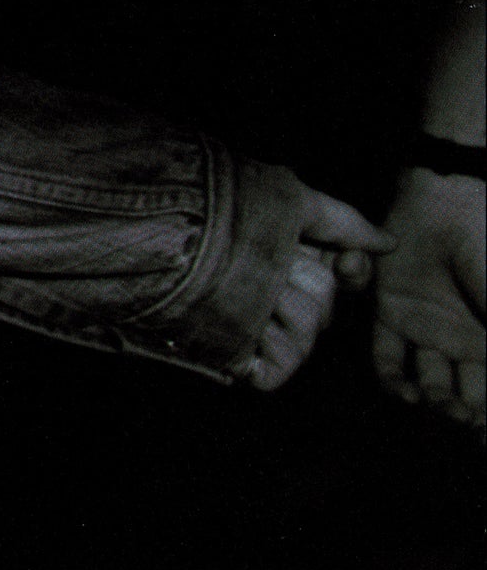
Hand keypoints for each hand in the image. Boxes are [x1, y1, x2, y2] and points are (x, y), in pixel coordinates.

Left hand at [242, 186, 393, 393]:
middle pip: (325, 302)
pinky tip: (245, 322)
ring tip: (247, 283)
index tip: (346, 262)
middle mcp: (283, 296)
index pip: (348, 277)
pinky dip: (268, 345)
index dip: (352, 271)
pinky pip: (281, 366)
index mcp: (296, 260)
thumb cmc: (230, 212)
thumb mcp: (292, 203)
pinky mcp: (246, 361)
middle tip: (267, 260)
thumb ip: (344, 222)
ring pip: (307, 330)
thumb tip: (390, 242)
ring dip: (279, 301)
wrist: (179, 230)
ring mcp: (265, 331)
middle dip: (301, 277)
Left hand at [372, 164, 484, 429]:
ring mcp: (428, 330)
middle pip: (463, 396)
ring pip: (428, 382)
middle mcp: (463, 344)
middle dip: (463, 416)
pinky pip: (387, 355)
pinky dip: (393, 379)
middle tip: (463, 421)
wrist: (451, 204)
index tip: (485, 437)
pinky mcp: (391, 312)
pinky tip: (405, 392)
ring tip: (435, 404)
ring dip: (431, 401)